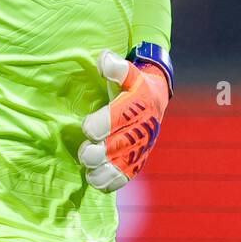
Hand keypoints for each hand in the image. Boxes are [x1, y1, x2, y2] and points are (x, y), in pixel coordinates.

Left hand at [78, 49, 170, 192]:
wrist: (155, 98)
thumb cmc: (134, 84)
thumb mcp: (129, 72)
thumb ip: (116, 67)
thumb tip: (104, 59)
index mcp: (140, 104)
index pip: (122, 116)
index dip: (104, 124)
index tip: (87, 128)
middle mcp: (144, 128)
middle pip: (122, 145)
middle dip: (101, 153)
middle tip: (85, 153)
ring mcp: (143, 146)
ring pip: (125, 165)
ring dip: (105, 171)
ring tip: (89, 171)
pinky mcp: (139, 159)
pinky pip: (128, 175)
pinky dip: (112, 182)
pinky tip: (97, 181)